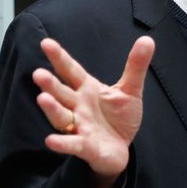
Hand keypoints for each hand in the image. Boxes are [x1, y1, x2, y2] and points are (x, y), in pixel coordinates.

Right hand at [32, 36, 155, 187]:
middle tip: (39, 73)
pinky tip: (51, 141)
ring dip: (52, 109)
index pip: (71, 71)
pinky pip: (72, 144)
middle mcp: (78, 106)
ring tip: (43, 98)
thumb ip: (136, 66)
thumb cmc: (119, 118)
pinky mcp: (85, 147)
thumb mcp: (130, 90)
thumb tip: (147, 39)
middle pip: (61, 93)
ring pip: (61, 117)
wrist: (121, 148)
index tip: (47, 43)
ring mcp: (79, 126)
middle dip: (50, 84)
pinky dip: (62, 143)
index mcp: (86, 89)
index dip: (60, 58)